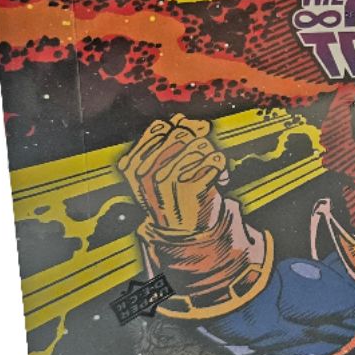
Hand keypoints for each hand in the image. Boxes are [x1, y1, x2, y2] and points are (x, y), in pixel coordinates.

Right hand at [118, 114, 227, 232]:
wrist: (184, 233)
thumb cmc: (174, 196)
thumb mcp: (161, 168)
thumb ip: (169, 141)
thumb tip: (182, 120)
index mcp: (133, 164)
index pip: (161, 128)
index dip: (180, 130)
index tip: (189, 144)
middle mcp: (146, 172)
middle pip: (182, 134)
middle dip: (198, 141)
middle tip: (204, 158)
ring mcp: (166, 181)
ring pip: (200, 145)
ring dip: (211, 156)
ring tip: (211, 171)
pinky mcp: (190, 190)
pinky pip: (215, 160)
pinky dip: (221, 167)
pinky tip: (219, 179)